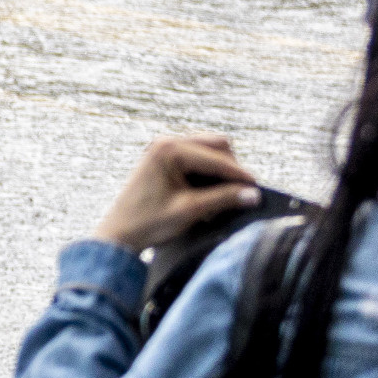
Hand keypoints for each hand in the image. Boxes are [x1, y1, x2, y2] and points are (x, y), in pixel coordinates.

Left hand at [93, 134, 260, 252]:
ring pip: (210, 152)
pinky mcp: (165, 160)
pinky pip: (198, 159)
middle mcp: (166, 142)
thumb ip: (223, 199)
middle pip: (217, 147)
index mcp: (169, 150)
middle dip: (231, 170)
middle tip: (240, 194)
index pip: (217, 158)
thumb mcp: (189, 211)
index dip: (240, 175)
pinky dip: (208, 174)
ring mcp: (164, 149)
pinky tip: (210, 195)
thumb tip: (254, 194)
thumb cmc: (147, 223)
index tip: (259, 190)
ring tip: (223, 197)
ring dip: (220, 172)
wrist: (118, 235)